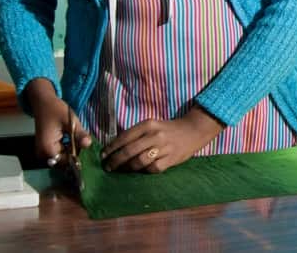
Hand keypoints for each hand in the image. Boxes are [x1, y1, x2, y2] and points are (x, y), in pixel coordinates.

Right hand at [24, 78, 91, 165]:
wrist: (43, 103)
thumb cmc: (56, 111)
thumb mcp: (71, 122)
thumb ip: (80, 135)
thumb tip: (88, 144)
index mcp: (47, 149)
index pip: (66, 162)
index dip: (77, 157)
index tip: (84, 147)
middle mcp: (42, 154)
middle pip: (64, 162)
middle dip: (75, 153)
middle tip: (82, 140)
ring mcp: (42, 153)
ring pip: (62, 159)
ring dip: (71, 151)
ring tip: (75, 136)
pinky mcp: (45, 149)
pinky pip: (58, 154)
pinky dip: (67, 148)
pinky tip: (70, 138)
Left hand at [100, 106, 223, 173]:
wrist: (193, 130)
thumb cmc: (168, 129)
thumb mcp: (152, 125)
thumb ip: (136, 134)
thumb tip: (115, 148)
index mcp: (148, 124)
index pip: (124, 137)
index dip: (111, 148)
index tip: (103, 155)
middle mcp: (155, 135)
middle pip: (129, 151)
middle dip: (115, 161)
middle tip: (108, 167)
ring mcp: (164, 147)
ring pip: (139, 161)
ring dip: (127, 168)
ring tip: (122, 170)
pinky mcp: (172, 158)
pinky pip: (153, 168)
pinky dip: (145, 171)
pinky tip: (141, 171)